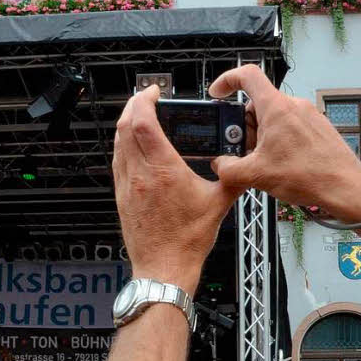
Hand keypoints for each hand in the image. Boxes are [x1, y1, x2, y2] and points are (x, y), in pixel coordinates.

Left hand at [113, 85, 243, 295]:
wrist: (164, 268)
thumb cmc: (186, 242)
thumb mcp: (218, 204)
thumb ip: (232, 177)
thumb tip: (243, 163)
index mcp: (163, 171)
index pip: (143, 122)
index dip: (144, 100)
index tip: (154, 92)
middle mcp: (140, 175)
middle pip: (124, 126)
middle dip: (133, 105)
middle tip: (146, 98)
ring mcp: (127, 186)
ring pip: (117, 143)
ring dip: (126, 123)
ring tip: (140, 116)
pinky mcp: (122, 197)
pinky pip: (118, 161)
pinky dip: (123, 145)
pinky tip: (134, 146)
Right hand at [207, 66, 360, 222]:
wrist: (343, 187)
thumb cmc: (309, 176)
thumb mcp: (255, 175)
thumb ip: (228, 169)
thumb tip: (220, 165)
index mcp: (276, 108)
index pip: (247, 75)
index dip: (227, 80)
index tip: (218, 93)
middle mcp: (294, 106)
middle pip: (258, 104)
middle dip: (244, 126)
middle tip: (241, 150)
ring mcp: (308, 116)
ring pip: (274, 118)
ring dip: (261, 137)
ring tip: (262, 163)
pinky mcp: (317, 128)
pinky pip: (290, 128)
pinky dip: (278, 142)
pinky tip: (280, 165)